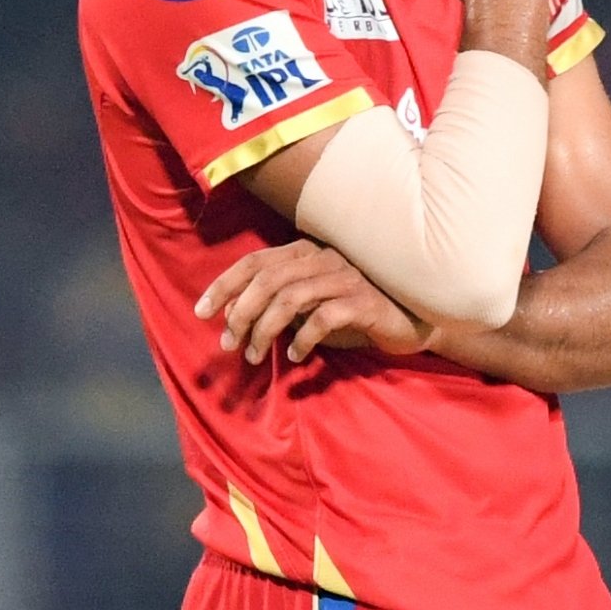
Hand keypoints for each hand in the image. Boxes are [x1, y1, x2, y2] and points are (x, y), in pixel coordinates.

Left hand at [195, 240, 433, 363]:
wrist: (410, 319)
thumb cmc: (353, 311)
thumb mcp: (309, 306)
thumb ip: (277, 304)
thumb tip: (234, 317)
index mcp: (305, 252)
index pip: (255, 261)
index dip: (224, 284)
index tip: (200, 312)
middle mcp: (324, 257)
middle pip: (268, 279)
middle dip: (241, 313)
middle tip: (229, 344)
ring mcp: (346, 277)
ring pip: (292, 298)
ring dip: (266, 330)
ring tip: (256, 356)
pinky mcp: (364, 301)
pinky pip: (324, 318)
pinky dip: (303, 338)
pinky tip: (296, 356)